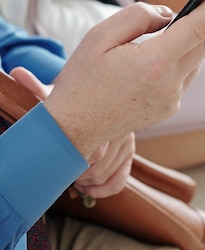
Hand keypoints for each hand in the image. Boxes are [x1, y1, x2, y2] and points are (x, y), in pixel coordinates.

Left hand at [10, 67, 134, 196]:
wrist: (94, 98)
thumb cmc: (70, 101)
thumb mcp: (55, 94)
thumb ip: (37, 87)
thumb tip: (17, 72)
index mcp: (103, 112)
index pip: (95, 152)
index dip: (78, 163)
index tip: (63, 163)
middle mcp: (120, 126)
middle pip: (100, 165)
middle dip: (80, 175)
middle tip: (66, 173)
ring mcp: (128, 140)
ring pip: (108, 173)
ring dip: (89, 183)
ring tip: (74, 179)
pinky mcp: (130, 152)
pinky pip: (120, 179)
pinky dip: (104, 188)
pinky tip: (89, 187)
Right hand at [43, 0, 204, 158]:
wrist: (73, 127)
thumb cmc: (83, 79)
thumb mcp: (100, 35)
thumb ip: (138, 17)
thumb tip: (169, 14)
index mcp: (154, 64)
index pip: (198, 27)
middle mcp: (169, 85)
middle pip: (203, 42)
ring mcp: (171, 99)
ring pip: (196, 58)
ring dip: (195, 36)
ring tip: (186, 18)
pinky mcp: (169, 107)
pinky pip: (186, 75)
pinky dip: (183, 56)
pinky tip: (168, 48)